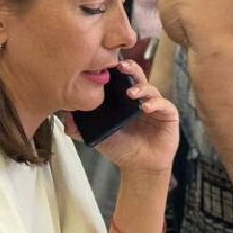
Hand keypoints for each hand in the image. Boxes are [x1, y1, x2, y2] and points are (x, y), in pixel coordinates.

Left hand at [62, 59, 178, 175]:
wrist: (141, 167)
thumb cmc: (122, 150)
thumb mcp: (99, 137)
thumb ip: (82, 129)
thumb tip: (64, 120)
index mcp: (124, 100)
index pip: (120, 79)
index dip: (114, 71)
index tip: (105, 65)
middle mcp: (141, 98)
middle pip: (137, 76)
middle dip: (130, 69)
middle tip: (120, 67)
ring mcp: (156, 105)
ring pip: (150, 88)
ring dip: (141, 88)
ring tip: (131, 94)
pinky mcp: (168, 114)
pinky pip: (164, 104)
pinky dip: (155, 103)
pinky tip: (145, 107)